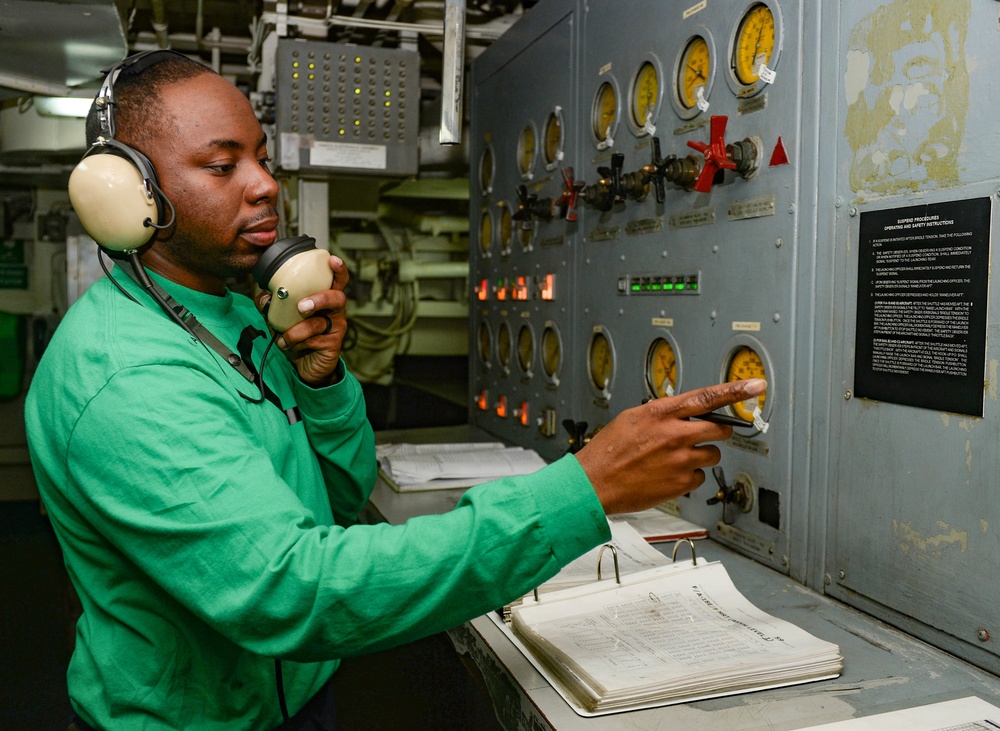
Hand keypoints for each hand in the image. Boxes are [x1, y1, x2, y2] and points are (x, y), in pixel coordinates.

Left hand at [255, 255, 349, 386]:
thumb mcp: (283, 318)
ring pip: (319, 323)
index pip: (337, 281)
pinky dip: (296, 342)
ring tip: (285, 336)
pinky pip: (315, 340)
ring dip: (299, 329)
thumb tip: (263, 296)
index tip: (332, 260)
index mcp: (325, 298)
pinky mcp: (333, 345)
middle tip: (302, 306)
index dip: (338, 269)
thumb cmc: (298, 336)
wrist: (306, 366)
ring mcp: (336, 328)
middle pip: (337, 298)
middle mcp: (334, 311)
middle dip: (320, 299)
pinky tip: (287, 345)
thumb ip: (273, 305)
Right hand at [575, 379, 766, 514]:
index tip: (756, 385)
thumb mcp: (631, 418)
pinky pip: (700, 476)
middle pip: (720, 429)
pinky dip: (689, 476)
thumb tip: (679, 412)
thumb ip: (660, 413)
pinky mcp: (681, 483)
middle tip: (706, 435)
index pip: (708, 396)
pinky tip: (668, 474)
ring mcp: (681, 460)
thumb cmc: (607, 451)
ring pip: (713, 455)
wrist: (594, 484)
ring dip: (701, 455)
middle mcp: (675, 435)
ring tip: (675, 459)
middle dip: (718, 431)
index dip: (736, 390)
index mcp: (662, 413)